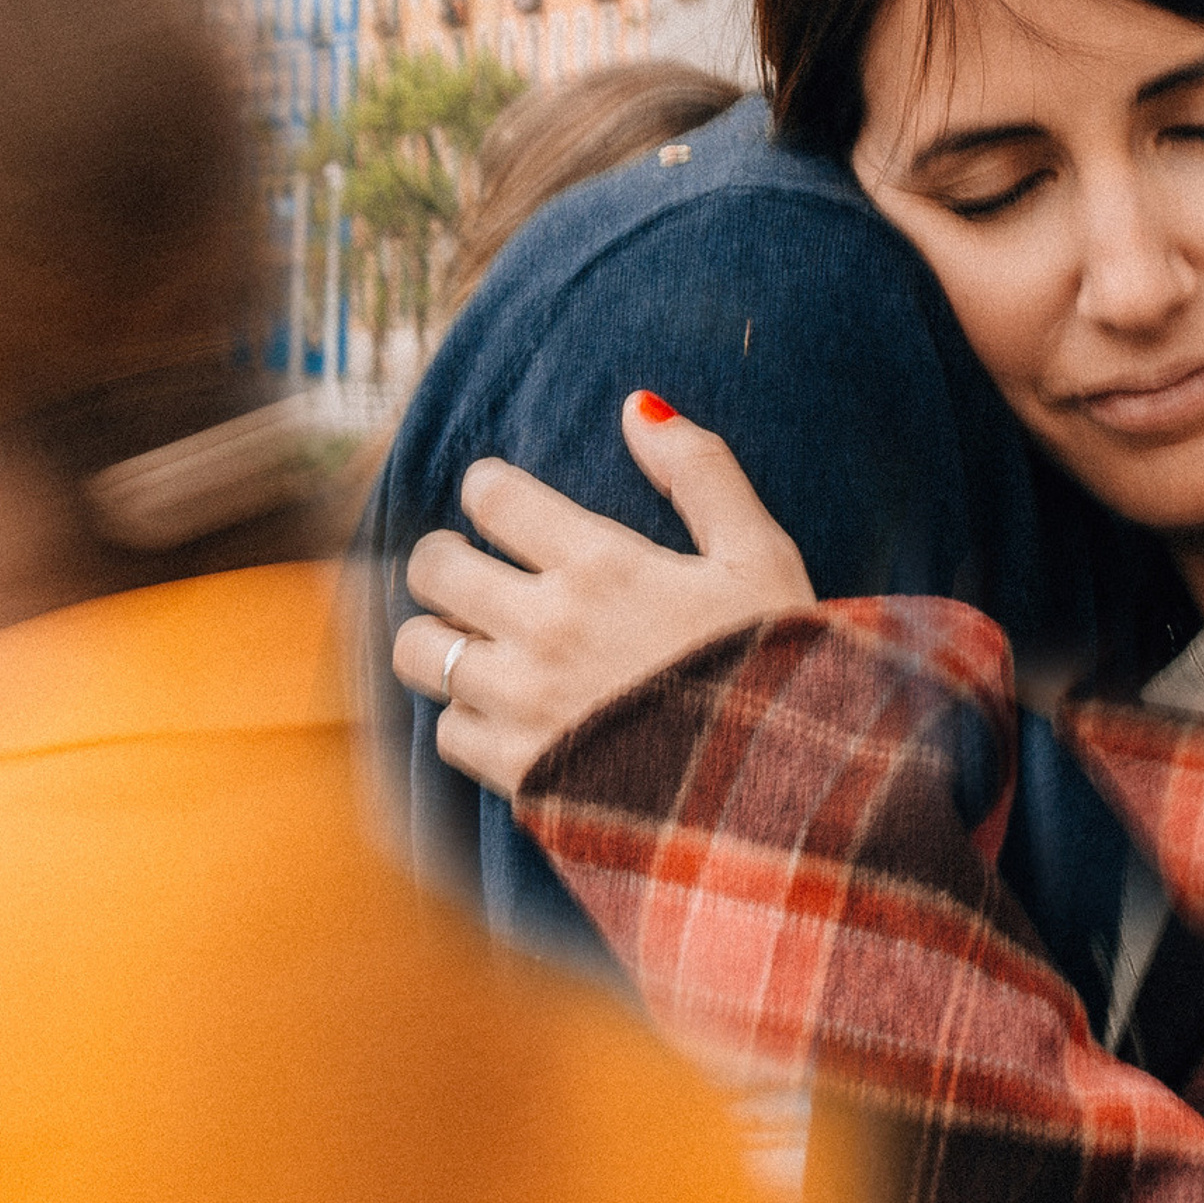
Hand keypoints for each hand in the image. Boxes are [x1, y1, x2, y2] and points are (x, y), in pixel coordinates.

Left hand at [391, 392, 815, 796]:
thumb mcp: (761, 555)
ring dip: (438, 638)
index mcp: (603, 564)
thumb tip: (639, 405)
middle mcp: (547, 628)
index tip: (503, 507)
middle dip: (445, 558)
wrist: (786, 796)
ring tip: (472, 640)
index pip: (490, 495)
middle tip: (472, 568)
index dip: (488, 491)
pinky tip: (502, 712)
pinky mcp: (518, 772)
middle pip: (432, 567)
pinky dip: (466, 719)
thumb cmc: (779, 669)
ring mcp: (524, 703)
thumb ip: (701, 472)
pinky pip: (446, 733)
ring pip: (417, 650)